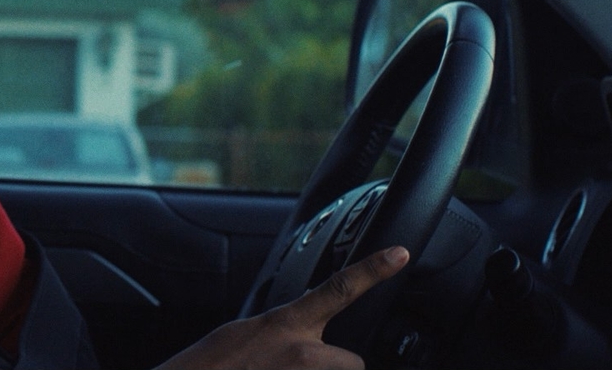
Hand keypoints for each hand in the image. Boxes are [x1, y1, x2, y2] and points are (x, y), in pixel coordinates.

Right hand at [156, 246, 410, 369]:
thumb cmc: (211, 364)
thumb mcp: (249, 332)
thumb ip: (284, 330)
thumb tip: (303, 335)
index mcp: (287, 324)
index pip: (340, 289)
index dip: (373, 270)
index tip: (399, 254)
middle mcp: (303, 354)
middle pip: (353, 362)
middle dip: (336, 367)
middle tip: (302, 369)